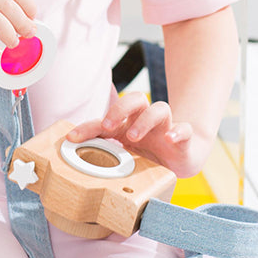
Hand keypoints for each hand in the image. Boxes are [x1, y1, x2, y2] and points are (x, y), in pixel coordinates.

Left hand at [67, 89, 209, 179]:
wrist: (183, 158)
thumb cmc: (151, 153)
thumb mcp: (125, 155)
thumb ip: (105, 152)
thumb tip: (75, 152)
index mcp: (128, 125)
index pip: (106, 119)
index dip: (88, 127)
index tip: (72, 137)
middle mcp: (146, 121)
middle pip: (135, 99)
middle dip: (119, 109)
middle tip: (108, 127)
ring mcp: (165, 128)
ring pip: (160, 109)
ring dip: (144, 120)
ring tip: (133, 136)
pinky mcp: (183, 138)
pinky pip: (185, 129)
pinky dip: (178, 132)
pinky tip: (170, 138)